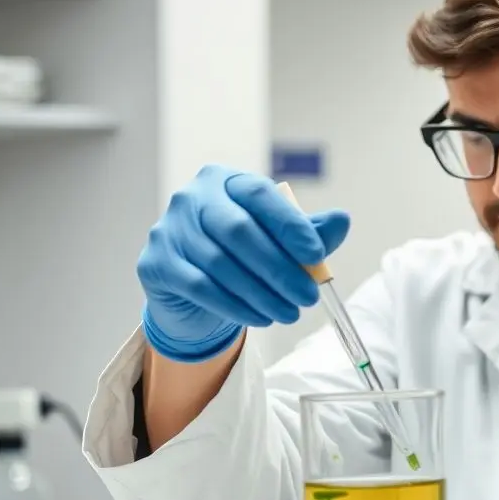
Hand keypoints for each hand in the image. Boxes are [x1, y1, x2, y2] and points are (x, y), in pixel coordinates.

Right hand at [137, 164, 349, 362]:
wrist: (193, 287)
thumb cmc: (242, 254)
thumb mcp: (279, 240)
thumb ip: (309, 231)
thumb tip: (342, 220)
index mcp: (227, 181)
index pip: (260, 195)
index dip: (290, 225)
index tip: (317, 256)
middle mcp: (192, 198)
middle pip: (238, 231)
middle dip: (279, 269)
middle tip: (307, 297)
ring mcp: (169, 229)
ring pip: (220, 264)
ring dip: (261, 294)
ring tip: (289, 313)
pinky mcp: (155, 263)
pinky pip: (200, 287)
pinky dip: (235, 306)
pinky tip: (260, 318)